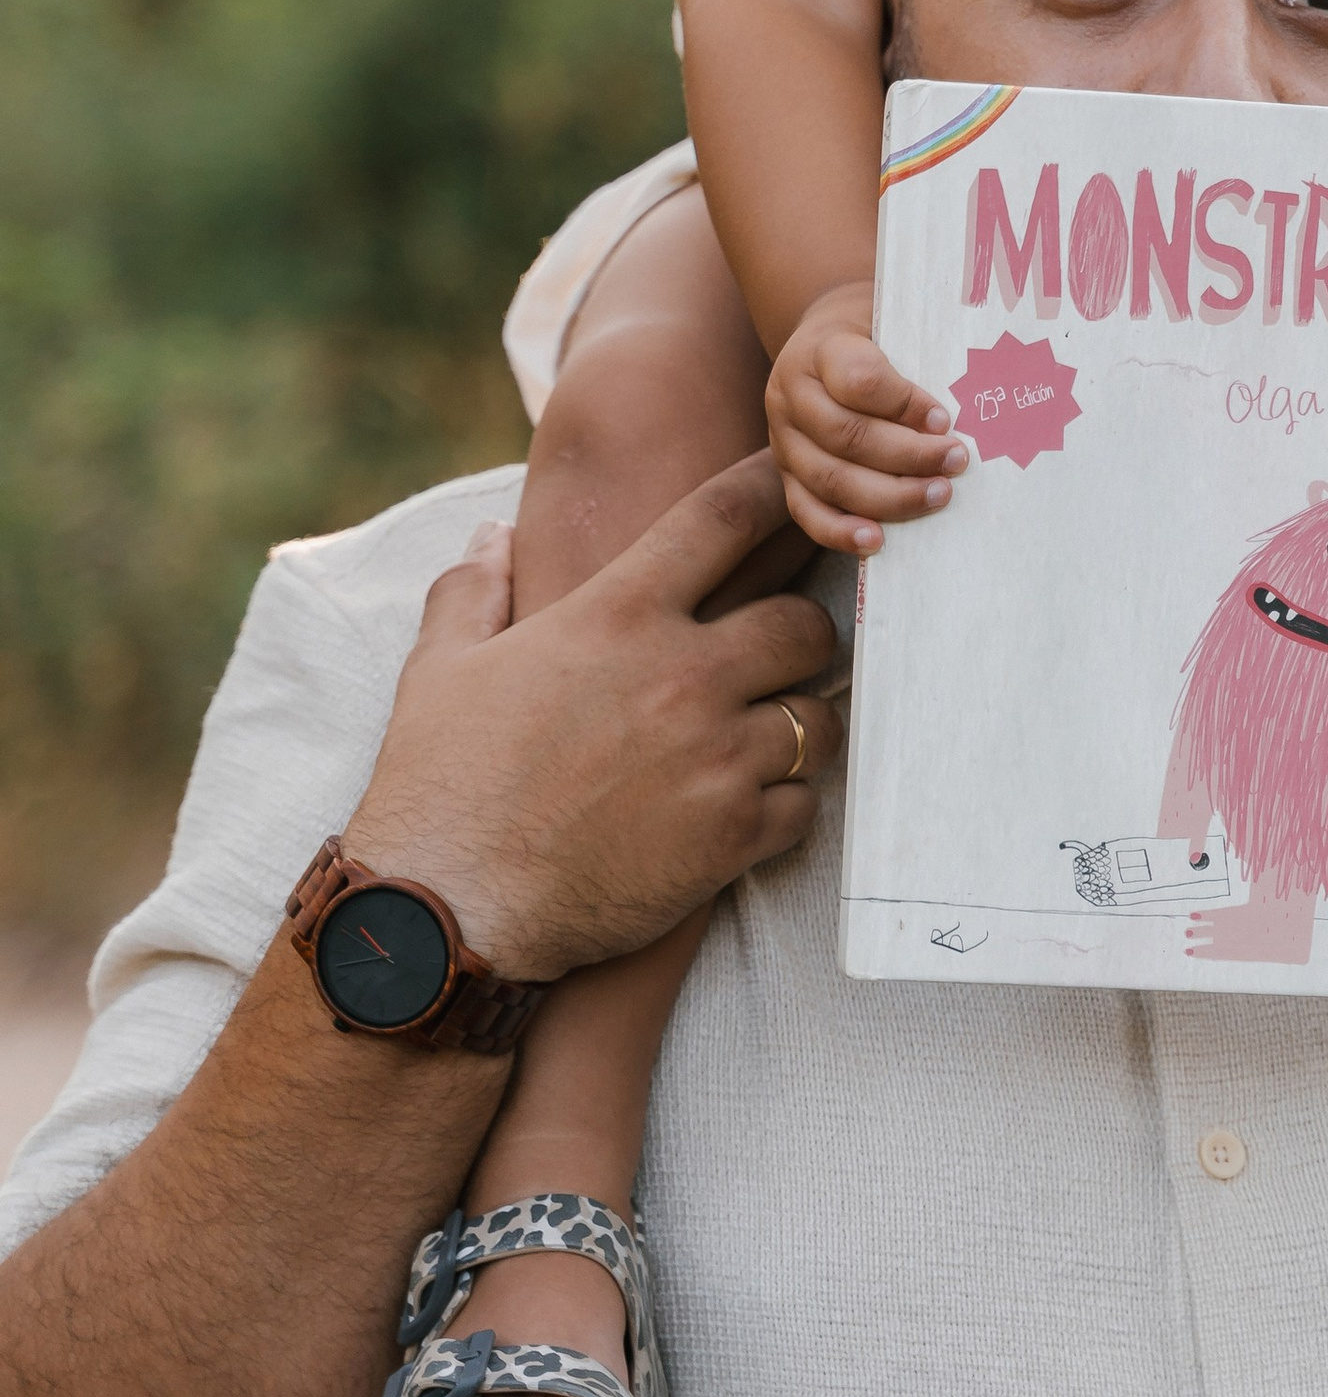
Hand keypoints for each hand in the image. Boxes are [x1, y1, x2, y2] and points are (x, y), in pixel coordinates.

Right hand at [344, 457, 841, 982]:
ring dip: (801, 726)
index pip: (725, 518)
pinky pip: (804, 803)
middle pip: (804, 623)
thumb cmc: (439, 785)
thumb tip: (495, 536)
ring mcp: (715, 757)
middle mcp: (682, 675)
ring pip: (818, 719)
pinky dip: (786, 805)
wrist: (446, 913)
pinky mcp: (730, 836)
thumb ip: (474, 591)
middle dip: (804, 633)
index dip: (776, 487)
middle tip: (785, 653)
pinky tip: (750, 810)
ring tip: (772, 737)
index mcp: (616, 616)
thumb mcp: (438, 669)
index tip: (801, 483)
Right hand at [766, 284, 969, 554]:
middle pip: (847, 436)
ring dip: (889, 496)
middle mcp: (791, 395)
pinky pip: (807, 511)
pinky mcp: (785, 476)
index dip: (905, 403)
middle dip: (909, 456)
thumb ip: (919, 353)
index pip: (859, 380)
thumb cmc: (872, 334)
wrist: (823, 343)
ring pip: (831, 479)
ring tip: (939, 495)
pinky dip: (841, 532)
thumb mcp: (891, 323)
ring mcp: (783, 440)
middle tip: (957, 461)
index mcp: (819, 349)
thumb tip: (977, 396)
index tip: (947, 419)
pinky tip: (878, 540)